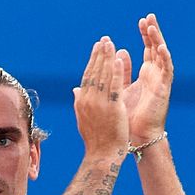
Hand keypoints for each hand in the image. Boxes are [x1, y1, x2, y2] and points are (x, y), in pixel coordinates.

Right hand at [73, 37, 128, 158]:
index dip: (93, 60)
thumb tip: (75, 89)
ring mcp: (99, 103)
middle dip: (99, 54)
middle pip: (94, 72)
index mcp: (81, 101)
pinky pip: (114, 86)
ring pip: (103, 75)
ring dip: (107, 58)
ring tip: (111, 43)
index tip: (97, 48)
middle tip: (104, 40)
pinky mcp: (112, 107)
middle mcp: (88, 100)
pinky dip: (116, 72)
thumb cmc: (95, 139)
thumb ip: (80, 102)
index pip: (87, 76)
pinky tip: (119, 59)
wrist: (102, 154)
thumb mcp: (83, 118)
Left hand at [116, 13, 174, 143]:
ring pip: (162, 56)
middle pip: (156, 48)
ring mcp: (161, 81)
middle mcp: (155, 75)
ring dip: (158, 41)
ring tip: (153, 27)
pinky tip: (160, 48)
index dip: (145, 34)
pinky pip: (167, 71)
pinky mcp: (164, 89)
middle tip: (149, 16)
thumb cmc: (129, 115)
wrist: (136, 135)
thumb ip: (122, 70)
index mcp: (146, 74)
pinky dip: (164, 59)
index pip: (147, 48)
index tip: (141, 20)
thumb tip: (120, 52)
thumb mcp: (122, 87)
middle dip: (153, 32)